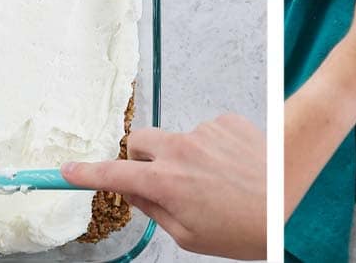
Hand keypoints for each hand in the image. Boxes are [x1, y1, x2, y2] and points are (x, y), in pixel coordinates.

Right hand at [62, 115, 265, 259]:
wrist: (288, 193)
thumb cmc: (243, 227)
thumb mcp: (189, 235)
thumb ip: (154, 209)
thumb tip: (133, 190)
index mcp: (166, 182)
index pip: (112, 173)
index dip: (85, 173)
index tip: (66, 170)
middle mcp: (180, 149)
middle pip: (140, 141)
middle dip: (142, 158)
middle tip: (163, 180)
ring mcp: (204, 131)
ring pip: (177, 139)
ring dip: (185, 156)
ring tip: (218, 182)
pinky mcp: (226, 120)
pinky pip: (206, 132)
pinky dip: (212, 148)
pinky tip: (233, 167)